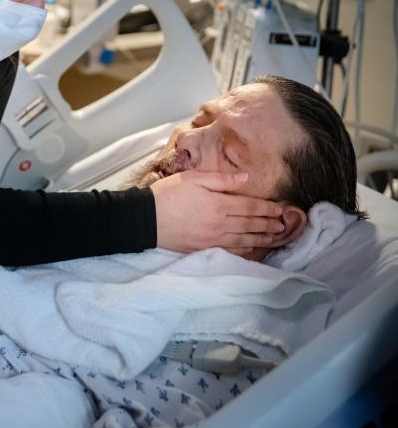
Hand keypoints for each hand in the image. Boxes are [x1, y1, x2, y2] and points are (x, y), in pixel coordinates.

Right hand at [152, 171, 284, 254]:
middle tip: (282, 225)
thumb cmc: (167, 194)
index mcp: (218, 204)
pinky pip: (229, 250)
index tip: (280, 209)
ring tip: (274, 237)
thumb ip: (221, 179)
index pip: (250, 207)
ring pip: (243, 239)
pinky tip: (251, 248)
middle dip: (268, 224)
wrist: (145, 218)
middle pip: (250, 224)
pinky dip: (244, 249)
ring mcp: (212, 238)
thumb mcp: (192, 178)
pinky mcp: (203, 248)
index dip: (267, 208)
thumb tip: (245, 179)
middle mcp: (219, 224)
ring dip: (261, 238)